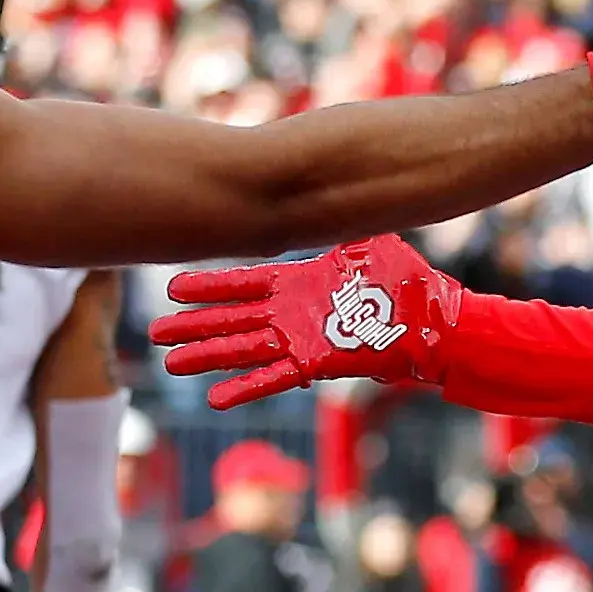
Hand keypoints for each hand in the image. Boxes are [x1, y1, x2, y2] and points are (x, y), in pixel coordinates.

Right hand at [152, 235, 461, 409]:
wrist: (436, 320)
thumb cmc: (407, 283)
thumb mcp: (367, 244)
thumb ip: (342, 228)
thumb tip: (334, 193)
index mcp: (298, 283)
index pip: (244, 282)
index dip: (210, 287)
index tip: (173, 288)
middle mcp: (293, 313)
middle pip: (232, 318)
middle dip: (194, 326)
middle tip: (156, 334)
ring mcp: (302, 339)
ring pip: (244, 349)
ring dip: (209, 356)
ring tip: (172, 364)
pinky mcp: (318, 363)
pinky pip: (275, 377)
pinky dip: (247, 388)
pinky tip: (216, 398)